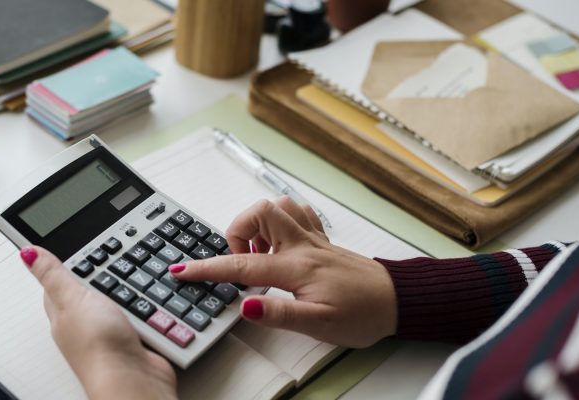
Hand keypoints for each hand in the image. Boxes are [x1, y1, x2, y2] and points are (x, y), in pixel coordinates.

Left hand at [20, 247, 175, 399]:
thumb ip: (53, 275)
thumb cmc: (98, 346)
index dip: (68, 264)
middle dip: (107, 276)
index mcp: (63, 313)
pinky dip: (148, 311)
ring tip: (137, 283)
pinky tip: (151, 307)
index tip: (79, 249)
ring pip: (121, 302)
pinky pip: (143, 318)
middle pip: (93, 290)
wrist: (132, 380)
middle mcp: (85, 325)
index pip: (58, 283)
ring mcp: (110, 334)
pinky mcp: (134, 342)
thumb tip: (27, 253)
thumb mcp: (73, 298)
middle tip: (117, 261)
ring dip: (131, 294)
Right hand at [170, 197, 397, 347]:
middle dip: (236, 231)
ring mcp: (313, 238)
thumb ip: (280, 314)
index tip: (181, 271)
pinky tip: (280, 242)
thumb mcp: (320, 325)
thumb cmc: (363, 314)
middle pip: (259, 213)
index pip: (241, 266)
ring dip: (259, 224)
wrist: (397, 301)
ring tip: (258, 252)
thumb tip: (246, 306)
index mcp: (296, 267)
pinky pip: (297, 212)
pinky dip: (281, 219)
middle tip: (238, 260)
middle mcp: (302, 245)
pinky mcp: (321, 240)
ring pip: (277, 206)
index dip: (207, 269)